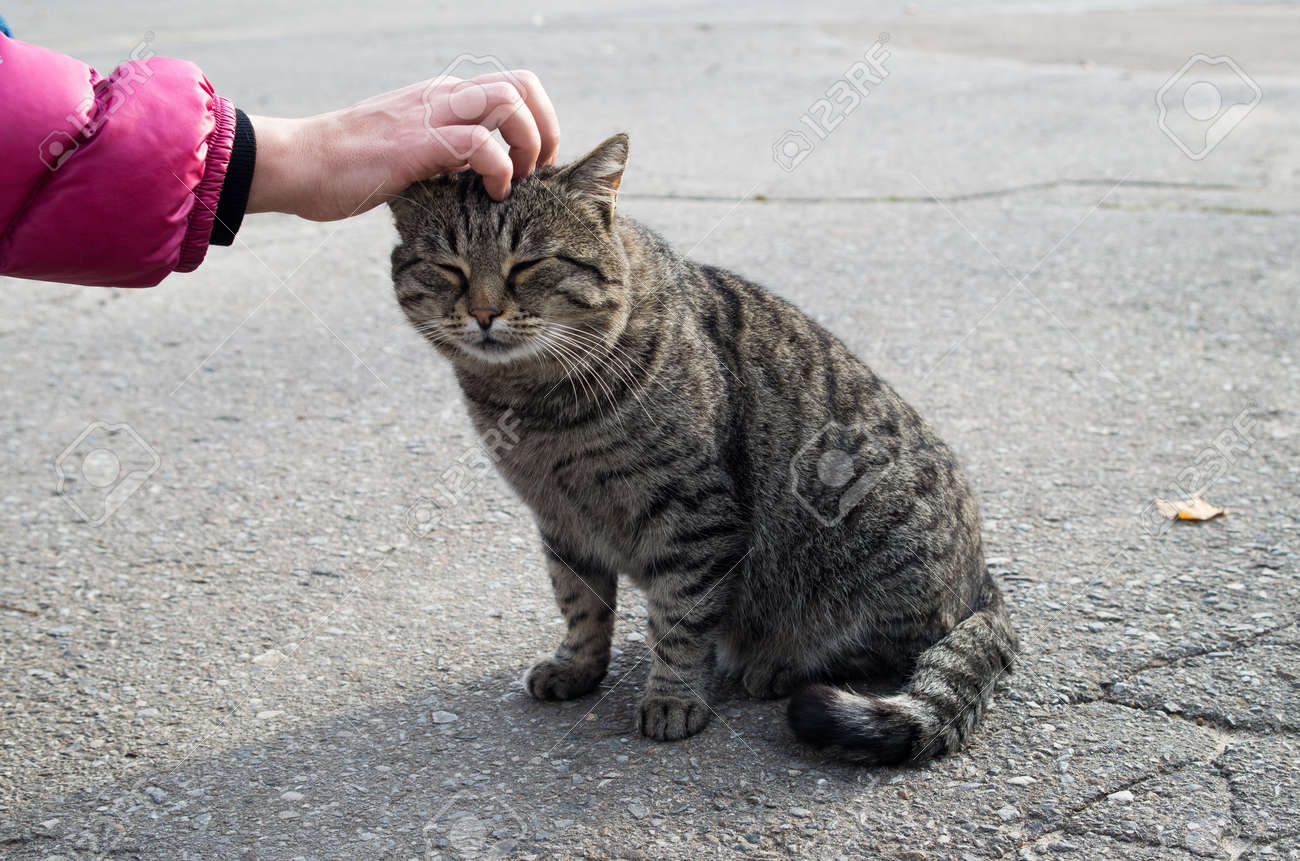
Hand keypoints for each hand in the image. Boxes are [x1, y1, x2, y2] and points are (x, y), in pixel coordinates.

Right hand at [246, 70, 559, 219]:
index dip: (538, 120)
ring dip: (527, 146)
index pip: (513, 85)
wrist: (300, 163)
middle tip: (536, 171)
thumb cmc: (349, 166)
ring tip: (514, 182)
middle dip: (545, 129)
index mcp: (443, 97)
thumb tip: (478, 172)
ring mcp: (431, 115)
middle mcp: (443, 96)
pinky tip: (491, 194)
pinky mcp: (420, 143)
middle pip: (522, 85)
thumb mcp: (408, 149)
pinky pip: (482, 143)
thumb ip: (445, 152)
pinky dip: (501, 171)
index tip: (534, 162)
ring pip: (510, 104)